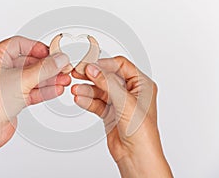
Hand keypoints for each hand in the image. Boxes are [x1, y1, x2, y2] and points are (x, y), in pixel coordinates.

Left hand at [0, 36, 71, 176]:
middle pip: (28, 62)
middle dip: (47, 66)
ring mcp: (6, 85)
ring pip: (32, 77)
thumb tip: (59, 59)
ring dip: (49, 78)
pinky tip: (56, 89)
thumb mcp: (22, 79)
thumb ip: (44, 68)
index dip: (37, 47)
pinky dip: (44, 90)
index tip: (53, 53)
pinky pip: (32, 91)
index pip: (19, 45)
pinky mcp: (13, 99)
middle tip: (62, 67)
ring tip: (64, 79)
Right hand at [71, 56, 172, 177]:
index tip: (89, 65)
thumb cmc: (142, 132)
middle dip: (92, 75)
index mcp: (141, 84)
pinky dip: (88, 100)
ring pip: (100, 90)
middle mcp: (130, 92)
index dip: (104, 64)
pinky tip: (79, 99)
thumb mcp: (125, 102)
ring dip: (87, 89)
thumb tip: (93, 69)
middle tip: (77, 73)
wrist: (136, 155)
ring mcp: (120, 102)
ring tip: (76, 89)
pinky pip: (97, 102)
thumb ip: (107, 83)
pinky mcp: (110, 112)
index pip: (121, 66)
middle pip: (108, 77)